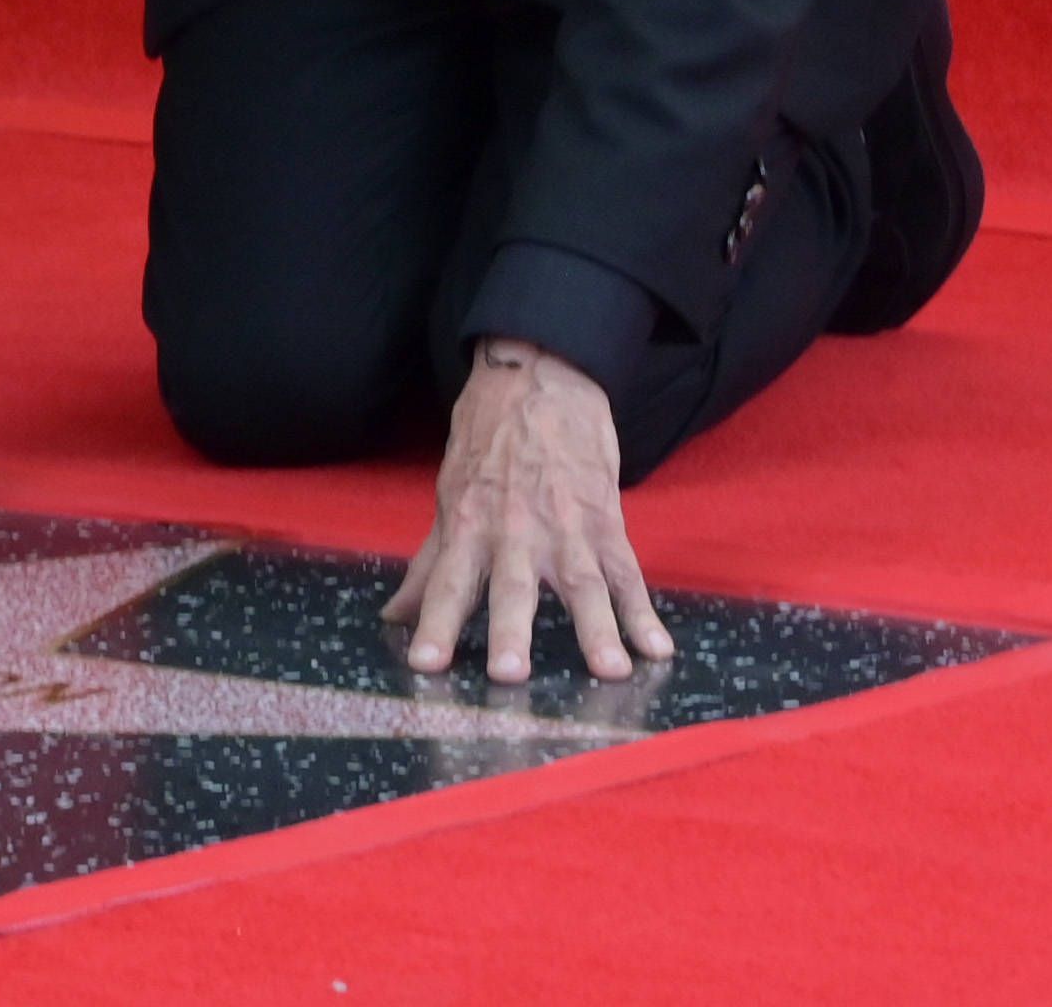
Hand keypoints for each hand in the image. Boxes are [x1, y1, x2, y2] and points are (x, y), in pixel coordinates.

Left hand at [381, 337, 672, 682]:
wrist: (537, 376)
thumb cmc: (488, 441)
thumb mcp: (450, 495)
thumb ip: (429, 564)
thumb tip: (394, 616)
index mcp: (469, 524)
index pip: (448, 582)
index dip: (436, 623)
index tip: (426, 665)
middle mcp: (515, 530)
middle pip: (511, 587)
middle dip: (511, 630)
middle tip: (509, 674)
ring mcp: (565, 527)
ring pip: (580, 584)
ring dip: (595, 628)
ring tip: (609, 671)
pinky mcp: (605, 519)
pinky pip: (626, 571)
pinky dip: (643, 610)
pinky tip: (658, 648)